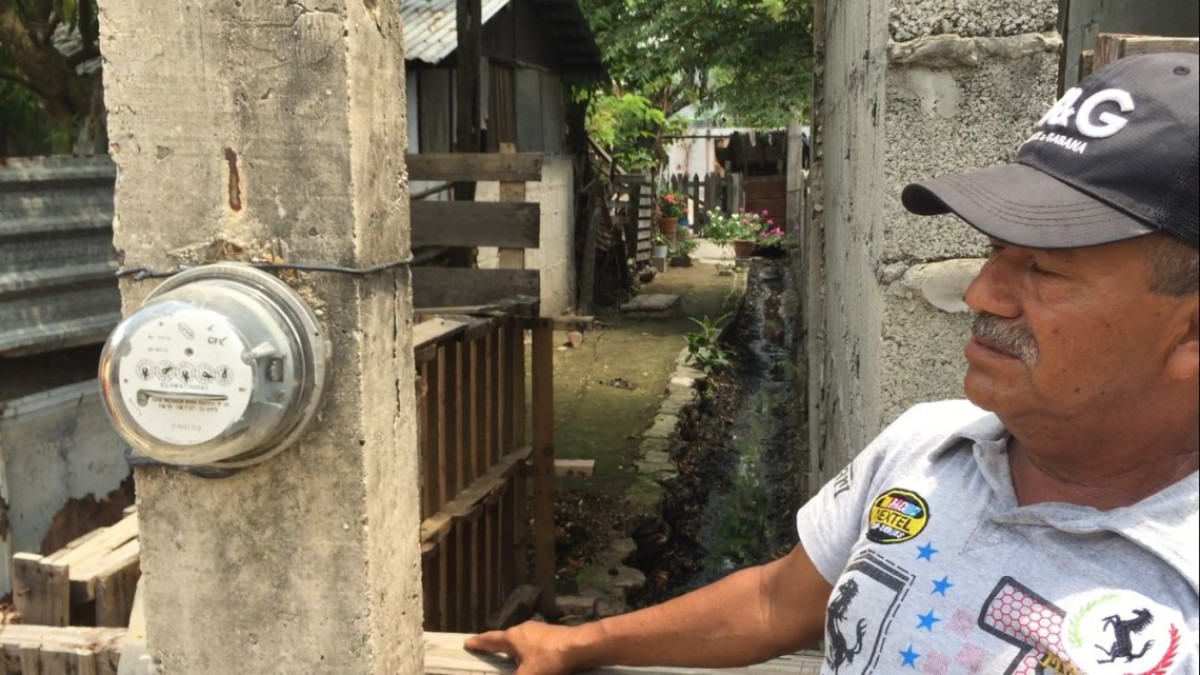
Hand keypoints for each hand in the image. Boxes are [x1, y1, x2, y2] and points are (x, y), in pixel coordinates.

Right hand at [464, 621, 583, 674]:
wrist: (579, 646)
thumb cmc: (549, 659)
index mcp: (512, 637)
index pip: (490, 640)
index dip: (479, 643)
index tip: (468, 642)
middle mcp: (523, 629)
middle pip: (505, 637)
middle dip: (496, 644)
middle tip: (487, 648)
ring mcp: (538, 629)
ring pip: (520, 638)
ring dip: (513, 646)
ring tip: (509, 654)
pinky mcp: (551, 634)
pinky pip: (533, 641)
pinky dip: (527, 648)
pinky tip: (532, 655)